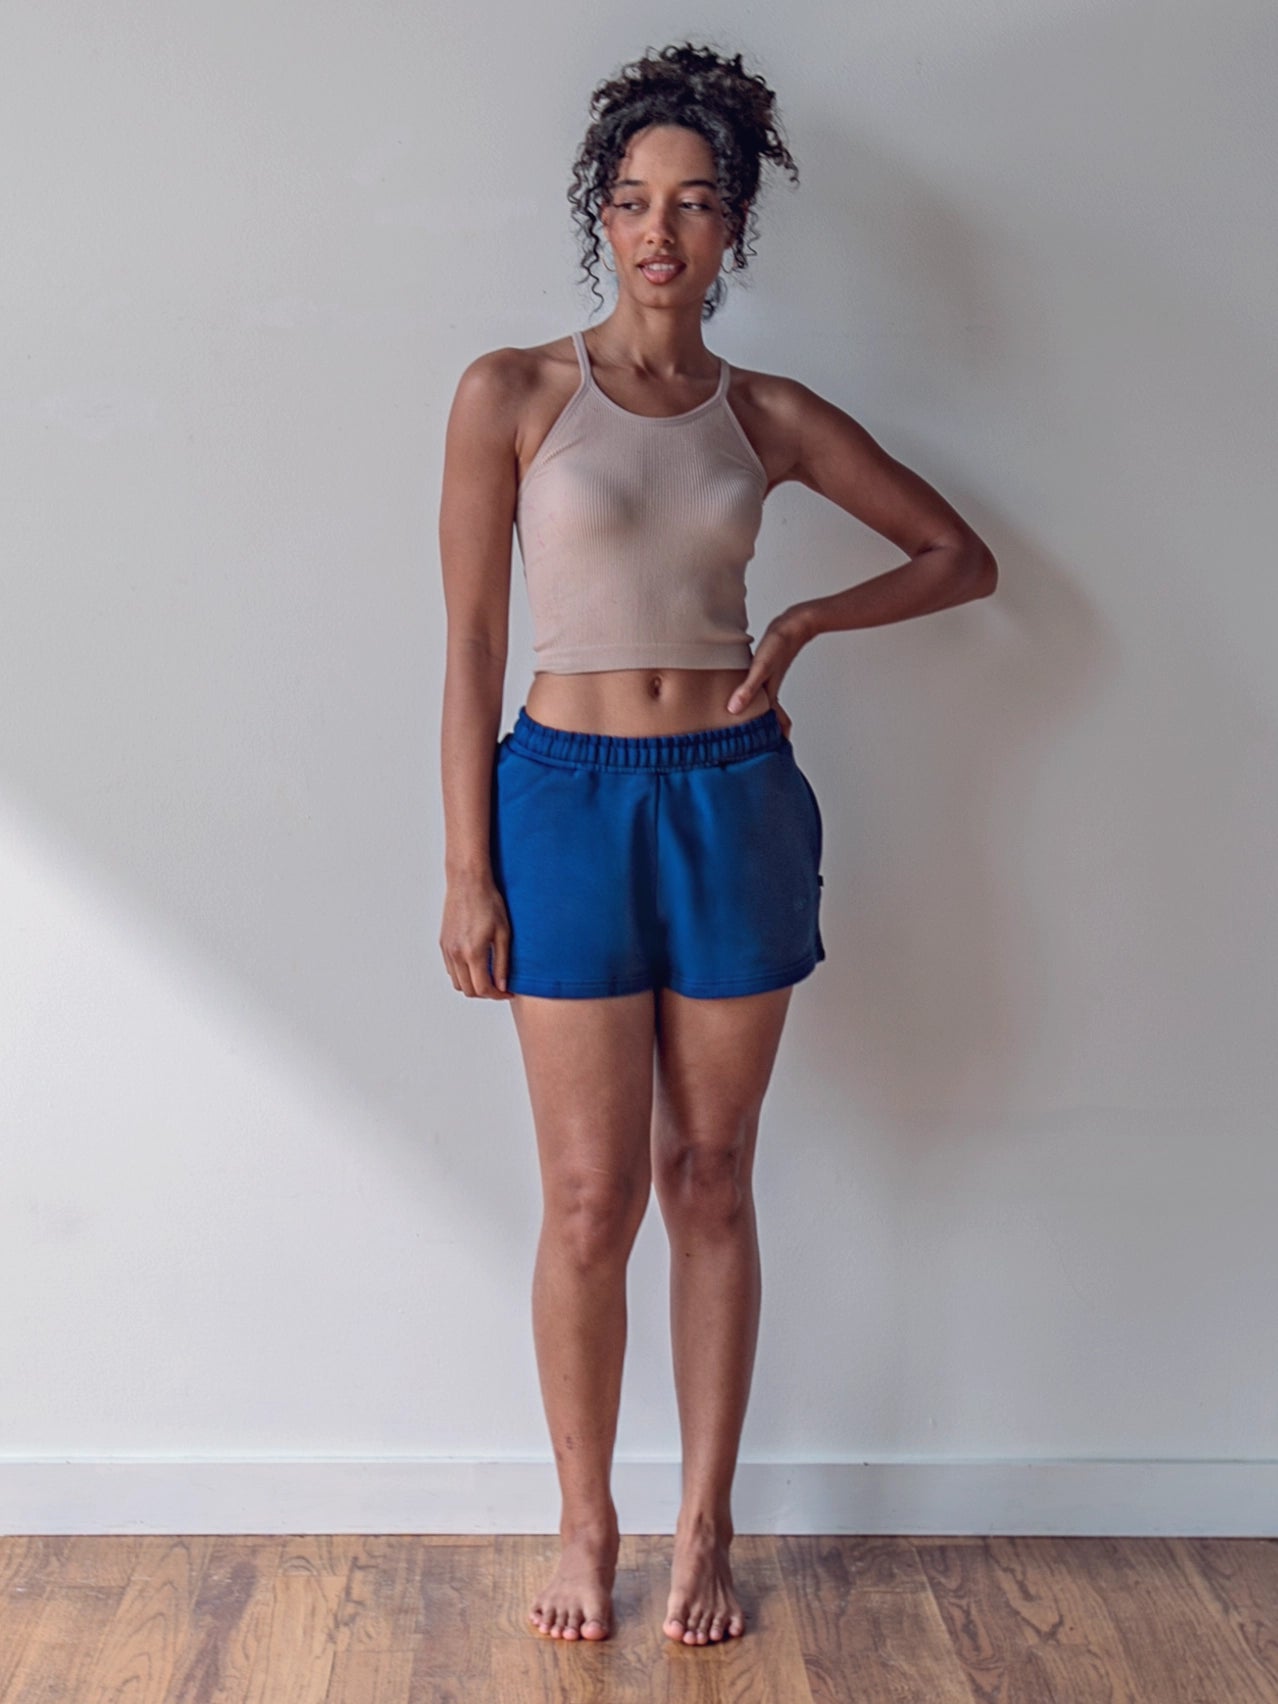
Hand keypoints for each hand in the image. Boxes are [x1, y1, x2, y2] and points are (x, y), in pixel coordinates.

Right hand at [440, 871, 512, 998]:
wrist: (468, 882)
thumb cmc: (489, 903)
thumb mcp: (503, 933)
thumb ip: (502, 963)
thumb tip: (502, 986)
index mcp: (473, 952)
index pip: (483, 988)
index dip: (497, 995)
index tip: (508, 993)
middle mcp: (456, 954)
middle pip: (468, 990)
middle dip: (485, 993)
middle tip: (500, 986)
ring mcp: (447, 949)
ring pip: (457, 982)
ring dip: (472, 985)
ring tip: (489, 976)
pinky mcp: (443, 943)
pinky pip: (450, 969)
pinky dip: (462, 974)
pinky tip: (476, 965)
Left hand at [725, 609, 809, 738]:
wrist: (794, 624)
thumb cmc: (779, 645)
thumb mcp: (761, 669)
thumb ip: (748, 689)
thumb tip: (733, 709)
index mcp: (769, 695)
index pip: (773, 723)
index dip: (773, 738)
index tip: (772, 752)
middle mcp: (769, 690)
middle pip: (769, 716)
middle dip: (766, 730)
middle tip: (758, 745)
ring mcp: (768, 680)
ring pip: (764, 704)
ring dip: (761, 714)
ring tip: (751, 724)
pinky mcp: (765, 669)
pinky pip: (759, 689)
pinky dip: (754, 695)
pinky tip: (745, 692)